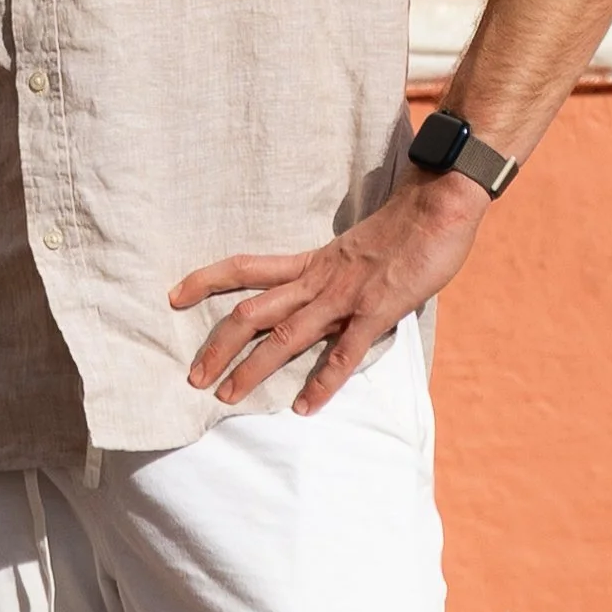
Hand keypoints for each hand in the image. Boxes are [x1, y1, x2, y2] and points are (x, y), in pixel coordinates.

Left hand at [171, 172, 489, 412]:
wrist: (438, 204)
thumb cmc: (404, 225)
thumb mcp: (357, 248)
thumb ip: (338, 274)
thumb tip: (329, 294)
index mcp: (311, 262)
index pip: (244, 268)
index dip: (206, 281)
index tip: (173, 297)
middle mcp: (318, 280)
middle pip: (252, 313)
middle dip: (218, 346)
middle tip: (193, 378)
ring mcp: (344, 297)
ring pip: (285, 337)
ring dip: (253, 369)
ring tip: (226, 398)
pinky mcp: (376, 310)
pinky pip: (344, 353)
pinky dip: (322, 383)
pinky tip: (304, 408)